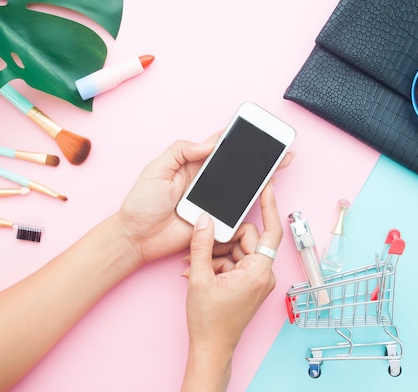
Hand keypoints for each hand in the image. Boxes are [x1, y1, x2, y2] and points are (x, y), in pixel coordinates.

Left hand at [115, 133, 292, 267]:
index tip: (254, 128)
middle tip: (279, 147)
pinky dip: (252, 199)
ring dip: (260, 175)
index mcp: (191, 164)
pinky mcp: (215, 218)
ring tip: (280, 163)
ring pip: (240, 185)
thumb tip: (209, 145)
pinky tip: (266, 188)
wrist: (137, 237)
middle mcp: (205, 181)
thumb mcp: (157, 169)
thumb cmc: (142, 203)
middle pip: (236, 165)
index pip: (218, 146)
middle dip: (258, 156)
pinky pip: (236, 208)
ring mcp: (211, 200)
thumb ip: (181, 151)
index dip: (237, 137)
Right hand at [184, 182, 282, 356]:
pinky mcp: (250, 285)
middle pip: (246, 240)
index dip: (270, 205)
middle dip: (222, 241)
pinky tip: (199, 272)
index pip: (270, 231)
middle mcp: (264, 275)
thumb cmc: (209, 321)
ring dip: (216, 255)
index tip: (268, 187)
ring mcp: (258, 281)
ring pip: (238, 252)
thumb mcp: (199, 278)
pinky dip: (219, 265)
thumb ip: (202, 245)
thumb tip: (204, 219)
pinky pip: (236, 264)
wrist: (210, 349)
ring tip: (194, 266)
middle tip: (200, 249)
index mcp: (258, 271)